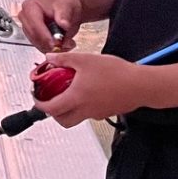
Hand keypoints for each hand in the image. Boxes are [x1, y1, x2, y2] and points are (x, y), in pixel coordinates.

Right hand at [15, 0, 81, 52]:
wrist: (66, 10)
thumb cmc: (64, 5)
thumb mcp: (67, 7)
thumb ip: (65, 16)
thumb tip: (64, 24)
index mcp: (30, 6)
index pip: (34, 25)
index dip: (45, 36)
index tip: (57, 43)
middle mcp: (25, 17)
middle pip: (34, 37)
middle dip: (50, 43)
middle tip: (67, 44)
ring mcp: (27, 28)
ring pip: (38, 44)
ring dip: (53, 47)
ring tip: (68, 42)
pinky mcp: (32, 37)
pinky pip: (41, 48)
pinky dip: (53, 49)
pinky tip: (62, 43)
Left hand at [30, 52, 150, 126]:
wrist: (141, 85)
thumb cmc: (117, 74)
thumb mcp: (85, 60)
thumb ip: (64, 59)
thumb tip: (49, 58)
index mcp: (77, 98)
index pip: (51, 109)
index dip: (39, 104)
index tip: (36, 97)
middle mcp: (85, 110)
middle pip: (63, 120)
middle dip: (53, 112)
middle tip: (50, 99)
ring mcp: (97, 113)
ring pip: (76, 118)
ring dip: (68, 109)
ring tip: (68, 91)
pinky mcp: (106, 112)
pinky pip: (89, 113)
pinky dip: (83, 105)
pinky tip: (87, 90)